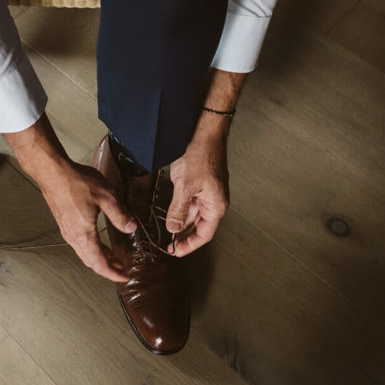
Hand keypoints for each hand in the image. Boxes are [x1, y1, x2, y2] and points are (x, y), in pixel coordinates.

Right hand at [35, 160, 136, 282]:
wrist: (52, 172)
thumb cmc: (75, 182)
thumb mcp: (106, 196)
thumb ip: (120, 215)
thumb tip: (131, 227)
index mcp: (84, 234)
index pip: (100, 263)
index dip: (113, 274)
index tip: (124, 277)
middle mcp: (73, 236)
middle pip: (91, 262)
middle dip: (108, 268)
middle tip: (122, 270)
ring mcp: (67, 230)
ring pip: (85, 253)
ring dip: (100, 258)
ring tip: (114, 258)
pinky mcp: (64, 223)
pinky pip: (80, 243)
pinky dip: (92, 248)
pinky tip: (98, 241)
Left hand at [165, 132, 229, 256]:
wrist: (203, 131)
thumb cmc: (201, 155)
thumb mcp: (185, 187)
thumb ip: (178, 210)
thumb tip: (173, 229)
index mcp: (216, 205)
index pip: (204, 234)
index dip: (190, 245)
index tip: (176, 252)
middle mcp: (214, 201)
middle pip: (200, 226)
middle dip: (185, 237)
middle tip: (169, 246)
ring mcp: (208, 192)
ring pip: (194, 215)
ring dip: (182, 225)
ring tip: (168, 235)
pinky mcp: (200, 183)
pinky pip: (191, 203)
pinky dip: (181, 211)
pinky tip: (171, 216)